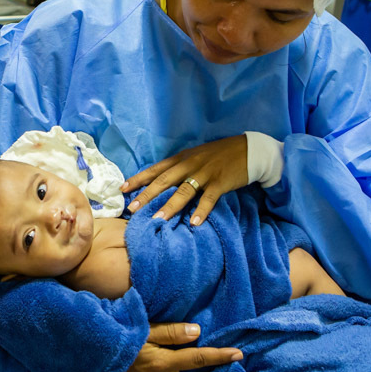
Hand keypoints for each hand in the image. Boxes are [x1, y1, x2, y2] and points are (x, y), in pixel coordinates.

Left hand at [123, 136, 248, 225]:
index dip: (139, 179)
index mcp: (182, 158)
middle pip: (165, 180)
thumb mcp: (195, 157)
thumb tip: (160, 184)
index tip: (123, 189)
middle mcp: (190, 164)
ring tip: (158, 219)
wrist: (248, 149)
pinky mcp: (221, 181)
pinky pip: (209, 198)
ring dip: (170, 205)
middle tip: (133, 209)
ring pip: (184, 190)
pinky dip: (202, 210)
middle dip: (147, 195)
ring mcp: (205, 173)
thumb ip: (179, 169)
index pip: (156, 169)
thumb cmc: (219, 155)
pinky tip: (194, 222)